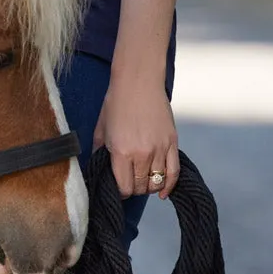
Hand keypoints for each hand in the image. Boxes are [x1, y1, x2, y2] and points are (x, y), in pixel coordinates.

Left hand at [93, 73, 179, 199]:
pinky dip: (169, 186)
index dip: (120, 191)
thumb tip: (98, 169)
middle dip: (134, 188)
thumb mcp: (101, 127)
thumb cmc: (116, 101)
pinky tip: (163, 193)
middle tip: (130, 180)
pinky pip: (174, 172)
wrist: (138, 80)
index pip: (124, 187)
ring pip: (156, 182)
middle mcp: (141, 153)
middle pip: (140, 187)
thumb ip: (99, 152)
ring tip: (143, 181)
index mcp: (121, 151)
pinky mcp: (172, 142)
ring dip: (149, 186)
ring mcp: (159, 148)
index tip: (118, 186)